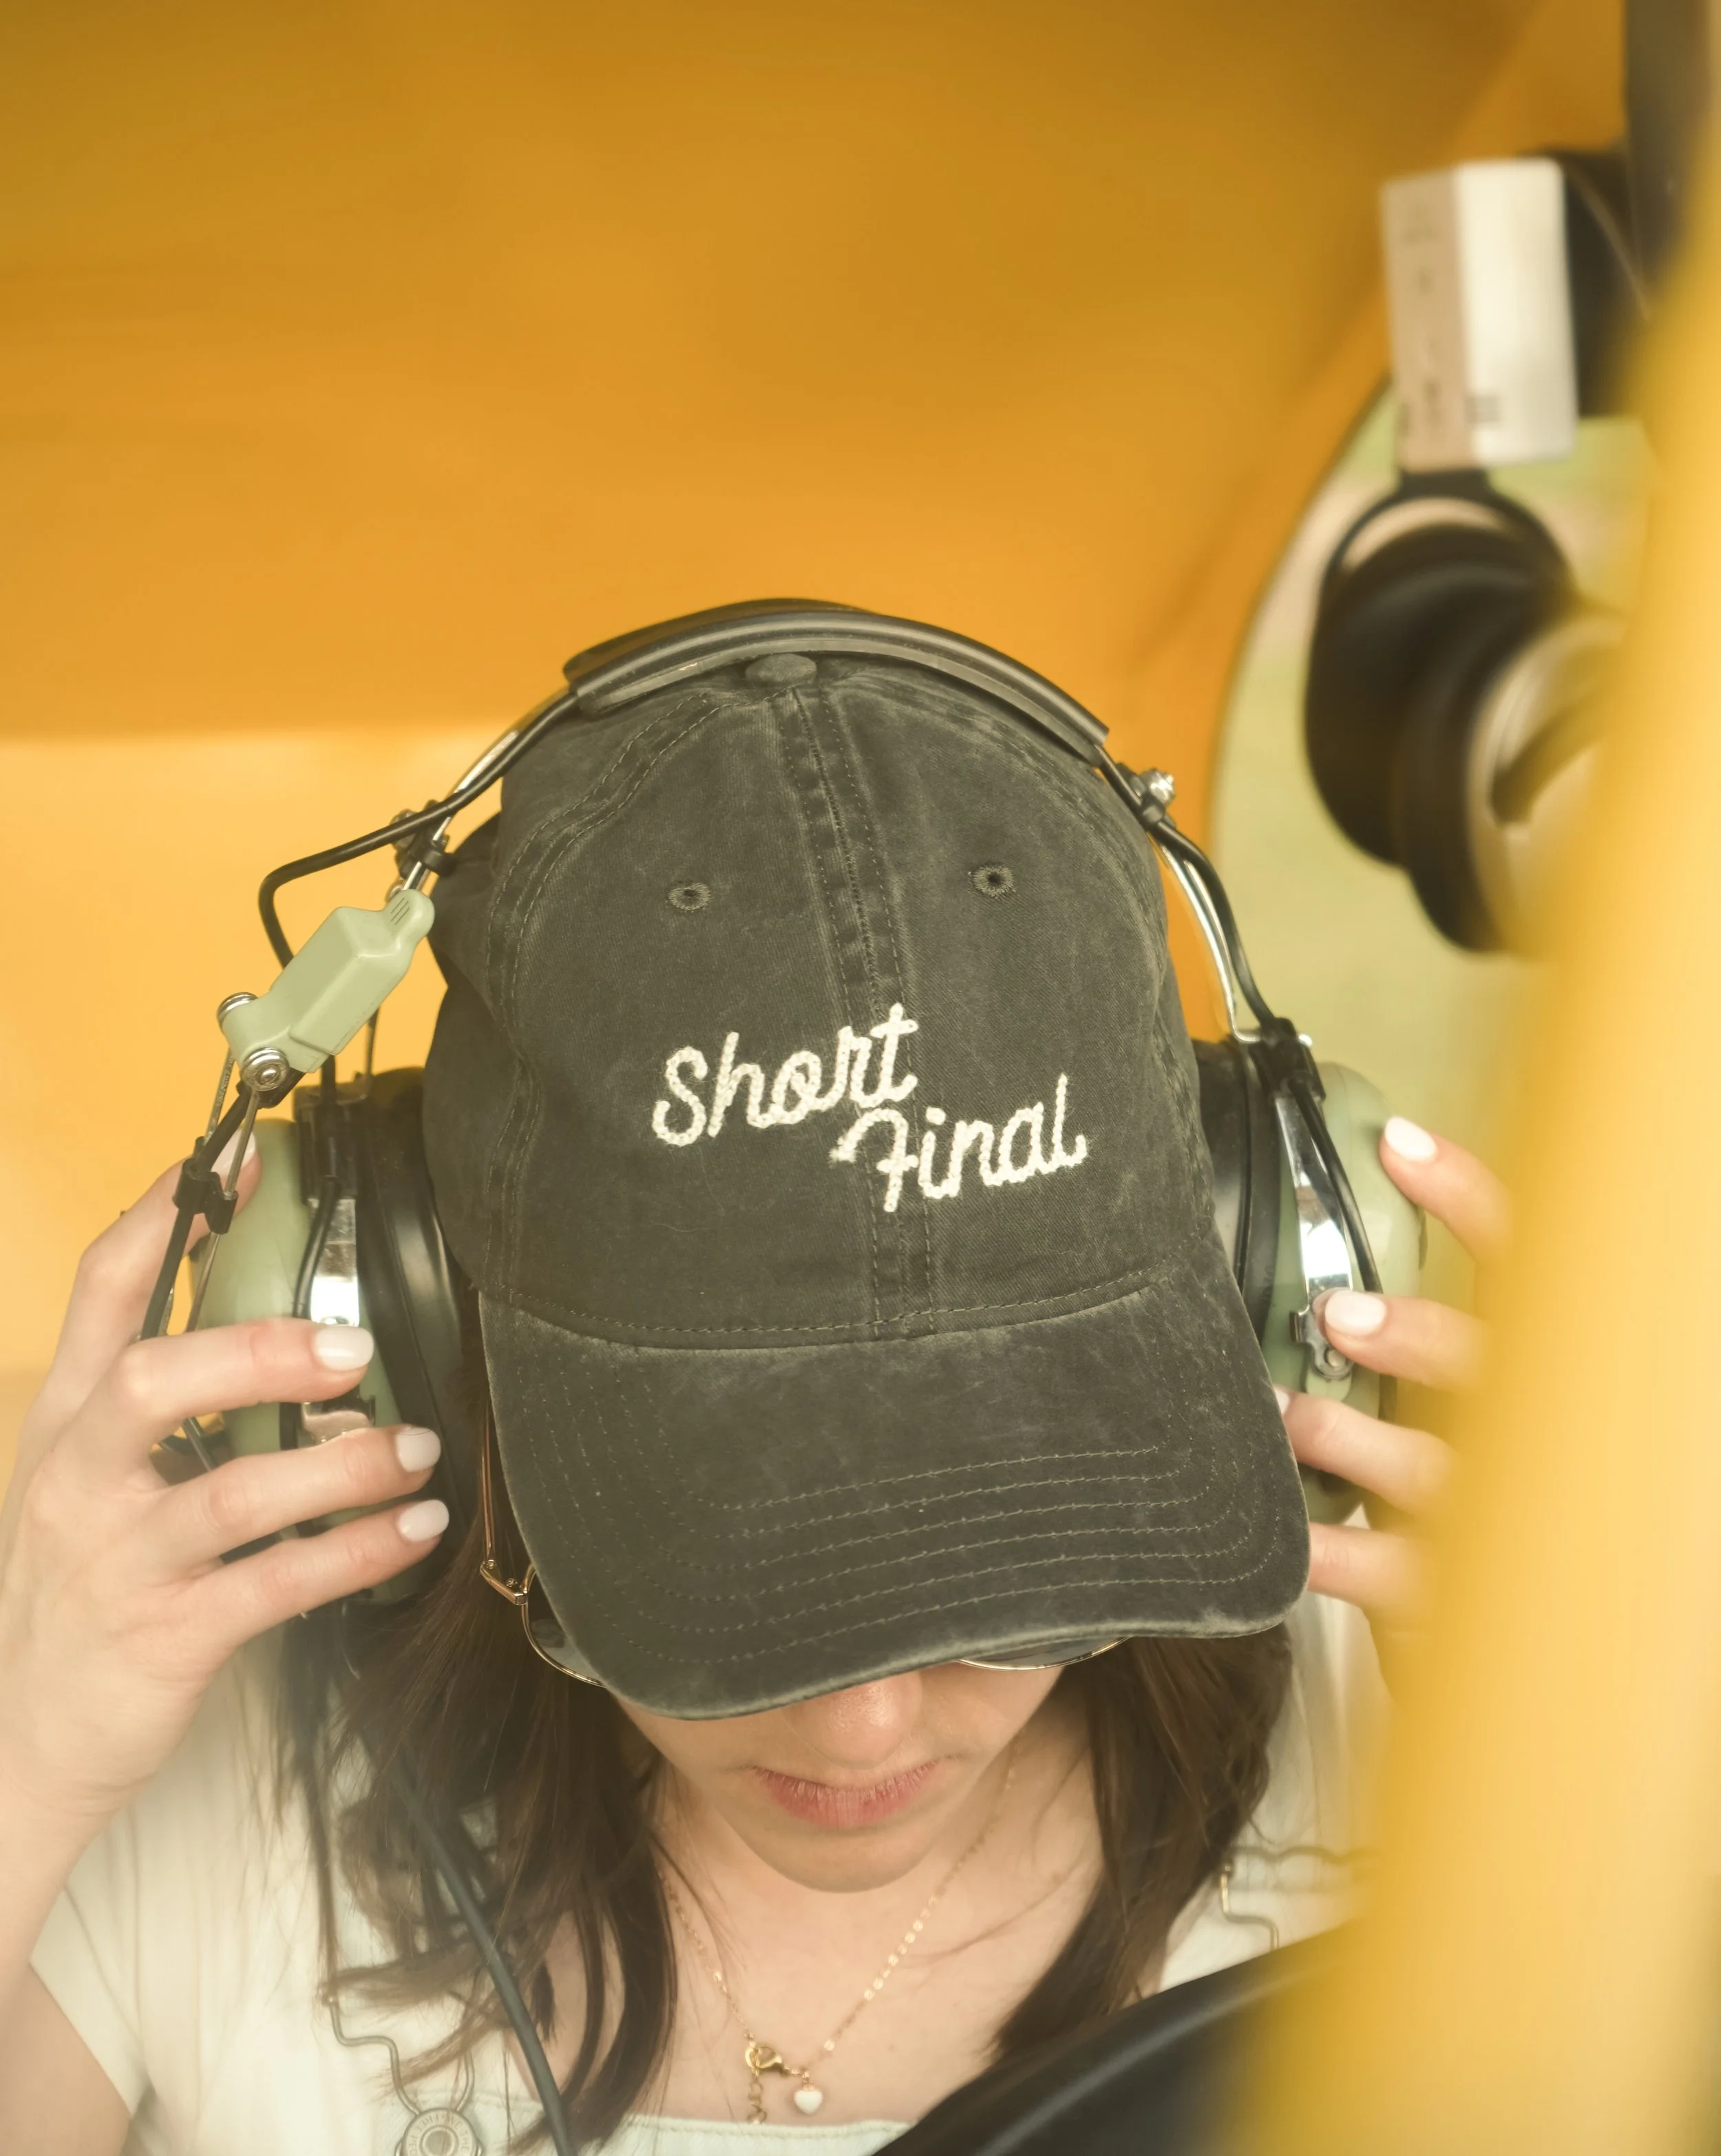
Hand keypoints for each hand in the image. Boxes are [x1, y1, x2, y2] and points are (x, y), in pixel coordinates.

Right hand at [0, 1150, 448, 1845]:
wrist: (20, 1747)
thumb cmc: (77, 1592)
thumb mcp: (88, 1482)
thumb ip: (155, 1406)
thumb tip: (267, 1326)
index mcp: (65, 1427)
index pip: (101, 1295)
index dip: (165, 1220)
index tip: (237, 1161)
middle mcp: (83, 1483)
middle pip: (155, 1381)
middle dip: (257, 1353)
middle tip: (352, 1346)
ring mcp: (122, 1562)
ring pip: (234, 1492)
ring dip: (341, 1463)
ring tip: (416, 1446)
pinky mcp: (168, 1638)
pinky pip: (278, 1585)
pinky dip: (357, 1551)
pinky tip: (415, 1529)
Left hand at [1280, 1116, 1507, 1650]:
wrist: (1526, 1628)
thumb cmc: (1469, 1485)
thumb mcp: (1462, 1395)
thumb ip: (1419, 1333)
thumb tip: (1329, 1244)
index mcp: (1528, 1366)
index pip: (1523, 1261)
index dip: (1467, 1195)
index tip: (1396, 1144)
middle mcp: (1527, 1431)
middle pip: (1490, 1366)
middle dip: (1418, 1335)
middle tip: (1340, 1314)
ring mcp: (1492, 1515)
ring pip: (1432, 1471)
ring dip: (1350, 1439)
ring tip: (1288, 1416)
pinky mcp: (1450, 1596)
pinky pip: (1385, 1574)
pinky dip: (1324, 1550)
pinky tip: (1282, 1533)